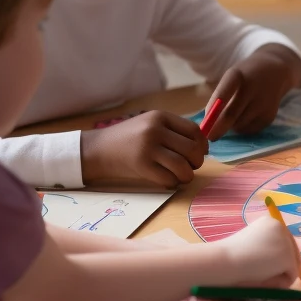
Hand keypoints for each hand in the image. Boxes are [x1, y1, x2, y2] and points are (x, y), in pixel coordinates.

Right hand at [80, 111, 205, 186]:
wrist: (97, 149)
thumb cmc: (128, 139)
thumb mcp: (150, 125)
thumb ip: (173, 132)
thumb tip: (203, 147)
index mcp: (160, 117)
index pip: (194, 130)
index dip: (202, 145)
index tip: (200, 153)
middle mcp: (155, 130)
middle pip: (192, 149)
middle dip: (196, 162)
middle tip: (190, 167)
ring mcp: (147, 148)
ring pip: (183, 166)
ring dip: (186, 175)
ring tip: (180, 176)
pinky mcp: (140, 166)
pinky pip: (168, 178)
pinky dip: (172, 183)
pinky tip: (166, 180)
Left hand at [204, 45, 300, 139]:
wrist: (274, 72)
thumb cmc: (245, 76)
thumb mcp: (231, 78)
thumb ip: (220, 97)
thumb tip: (209, 123)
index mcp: (237, 75)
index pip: (222, 95)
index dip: (212, 113)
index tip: (204, 126)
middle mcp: (252, 89)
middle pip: (231, 115)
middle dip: (218, 129)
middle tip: (210, 136)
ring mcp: (263, 104)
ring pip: (238, 125)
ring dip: (231, 126)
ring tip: (235, 115)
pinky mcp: (270, 117)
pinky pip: (249, 130)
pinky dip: (242, 128)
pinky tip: (246, 116)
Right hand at [220, 216, 299, 286]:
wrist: (225, 261)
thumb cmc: (231, 254)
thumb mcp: (252, 243)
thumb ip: (266, 245)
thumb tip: (280, 259)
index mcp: (271, 221)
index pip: (284, 241)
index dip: (276, 257)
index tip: (261, 263)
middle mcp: (281, 227)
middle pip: (292, 252)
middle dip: (281, 266)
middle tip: (262, 272)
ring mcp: (286, 242)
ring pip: (292, 264)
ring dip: (279, 273)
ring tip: (260, 275)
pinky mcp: (288, 257)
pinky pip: (291, 275)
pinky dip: (281, 282)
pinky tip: (265, 280)